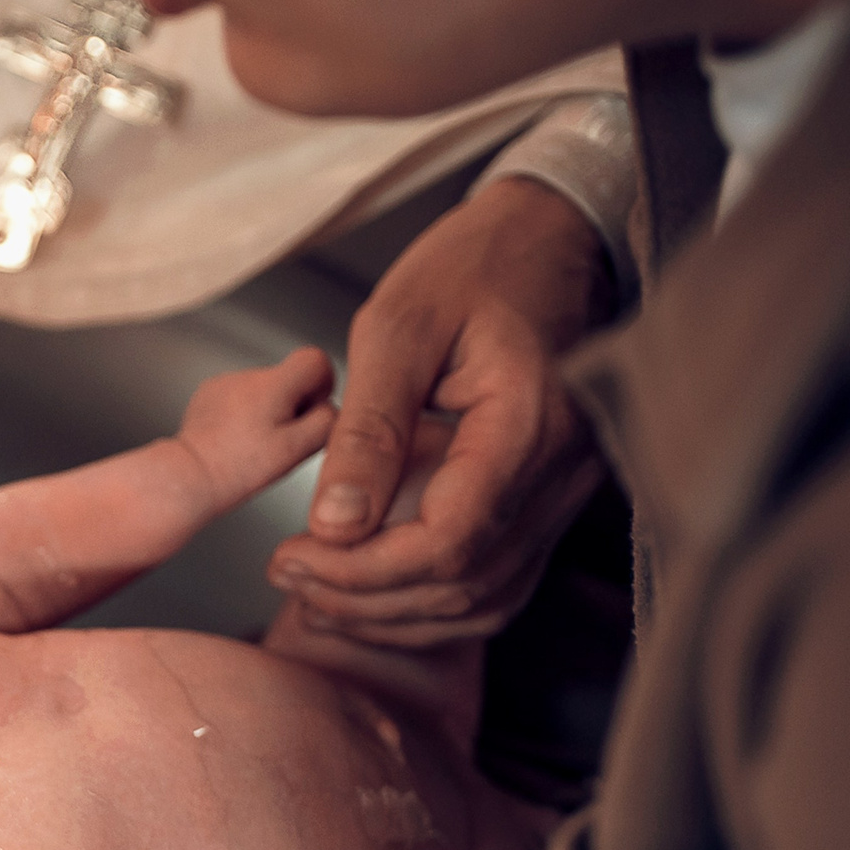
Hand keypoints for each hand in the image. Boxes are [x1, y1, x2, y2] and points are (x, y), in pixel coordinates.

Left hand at [176, 346, 338, 510]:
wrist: (190, 475)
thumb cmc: (239, 467)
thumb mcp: (297, 449)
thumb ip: (326, 422)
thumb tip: (332, 408)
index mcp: (274, 384)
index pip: (316, 359)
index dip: (320, 387)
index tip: (308, 413)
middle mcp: (248, 376)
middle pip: (289, 377)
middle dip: (292, 405)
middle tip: (278, 439)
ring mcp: (225, 383)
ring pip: (264, 390)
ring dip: (266, 412)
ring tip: (252, 443)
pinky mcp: (208, 394)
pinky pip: (239, 398)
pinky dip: (242, 416)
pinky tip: (234, 439)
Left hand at [270, 177, 613, 647]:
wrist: (550, 238)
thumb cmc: (477, 266)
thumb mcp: (399, 329)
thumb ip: (368, 431)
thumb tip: (332, 525)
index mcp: (528, 425)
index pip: (446, 542)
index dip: (360, 571)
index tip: (289, 558)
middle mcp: (561, 472)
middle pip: (462, 585)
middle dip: (364, 598)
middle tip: (286, 576)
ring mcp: (563, 492)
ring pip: (482, 599)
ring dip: (393, 612)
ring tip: (314, 588)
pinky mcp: (548, 500)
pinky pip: (495, 580)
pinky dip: (429, 599)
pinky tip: (367, 584)